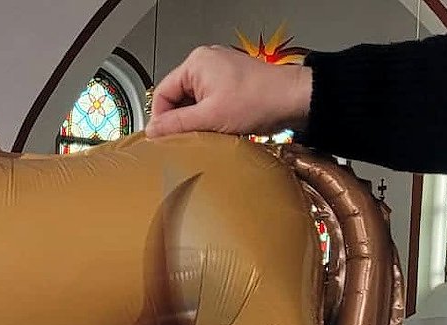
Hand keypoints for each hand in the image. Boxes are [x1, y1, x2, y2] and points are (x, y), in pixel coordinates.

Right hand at [144, 46, 312, 138]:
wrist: (293, 100)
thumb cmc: (260, 100)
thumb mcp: (210, 117)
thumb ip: (177, 124)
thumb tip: (154, 130)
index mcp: (196, 63)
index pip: (163, 93)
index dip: (160, 119)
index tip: (162, 139)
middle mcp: (206, 63)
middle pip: (178, 98)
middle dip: (181, 121)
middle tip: (187, 140)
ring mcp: (220, 73)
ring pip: (195, 103)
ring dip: (197, 122)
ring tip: (208, 134)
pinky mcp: (231, 85)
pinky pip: (210, 104)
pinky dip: (210, 119)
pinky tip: (219, 130)